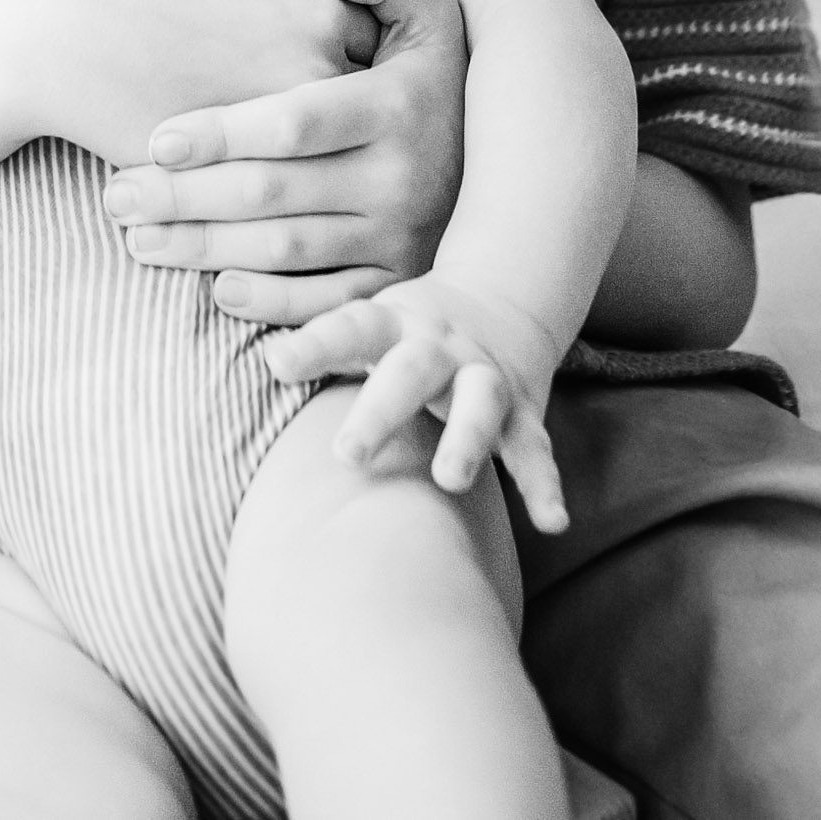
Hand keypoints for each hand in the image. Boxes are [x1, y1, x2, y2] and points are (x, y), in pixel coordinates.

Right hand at [55, 0, 381, 167]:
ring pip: (337, 157)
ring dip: (335, 156)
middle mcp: (314, 74)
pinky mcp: (241, 180)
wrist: (69, 40)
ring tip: (318, 151)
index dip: (366, 53)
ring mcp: (280, 136)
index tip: (349, 59)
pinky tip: (277, 177)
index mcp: (321, 13)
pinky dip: (294, 189)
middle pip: (371, 106)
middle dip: (362, 111)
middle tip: (346, 114)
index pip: (384, 46)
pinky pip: (294, 193)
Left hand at [102, 0, 463, 323]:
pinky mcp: (400, 279)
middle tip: (116, 196)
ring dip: (202, 248)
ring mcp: (403, 236)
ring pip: (284, 251)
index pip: (293, 123)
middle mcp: (404, 178)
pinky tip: (214, 287)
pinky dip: (268, 302)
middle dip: (185, 197)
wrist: (521, 151)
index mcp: (397, 104)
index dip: (221, 133)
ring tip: (135, 235)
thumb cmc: (435, 64)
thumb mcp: (426, 5)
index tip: (155, 138)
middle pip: (274, 195)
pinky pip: (325, 302)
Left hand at [265, 273, 567, 531]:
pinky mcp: (523, 410)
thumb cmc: (408, 331)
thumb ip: (324, 346)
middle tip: (347, 454)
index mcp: (393, 324)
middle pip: (410, 370)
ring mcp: (484, 377)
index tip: (277, 363)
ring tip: (451, 480)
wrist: (502, 299)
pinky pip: (535, 448)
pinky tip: (552, 522)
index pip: (349, 328)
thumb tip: (268, 361)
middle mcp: (439, 347)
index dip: (314, 345)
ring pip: (480, 403)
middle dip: (382, 411)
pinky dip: (544, 484)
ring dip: (466, 438)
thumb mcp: (370, 324)